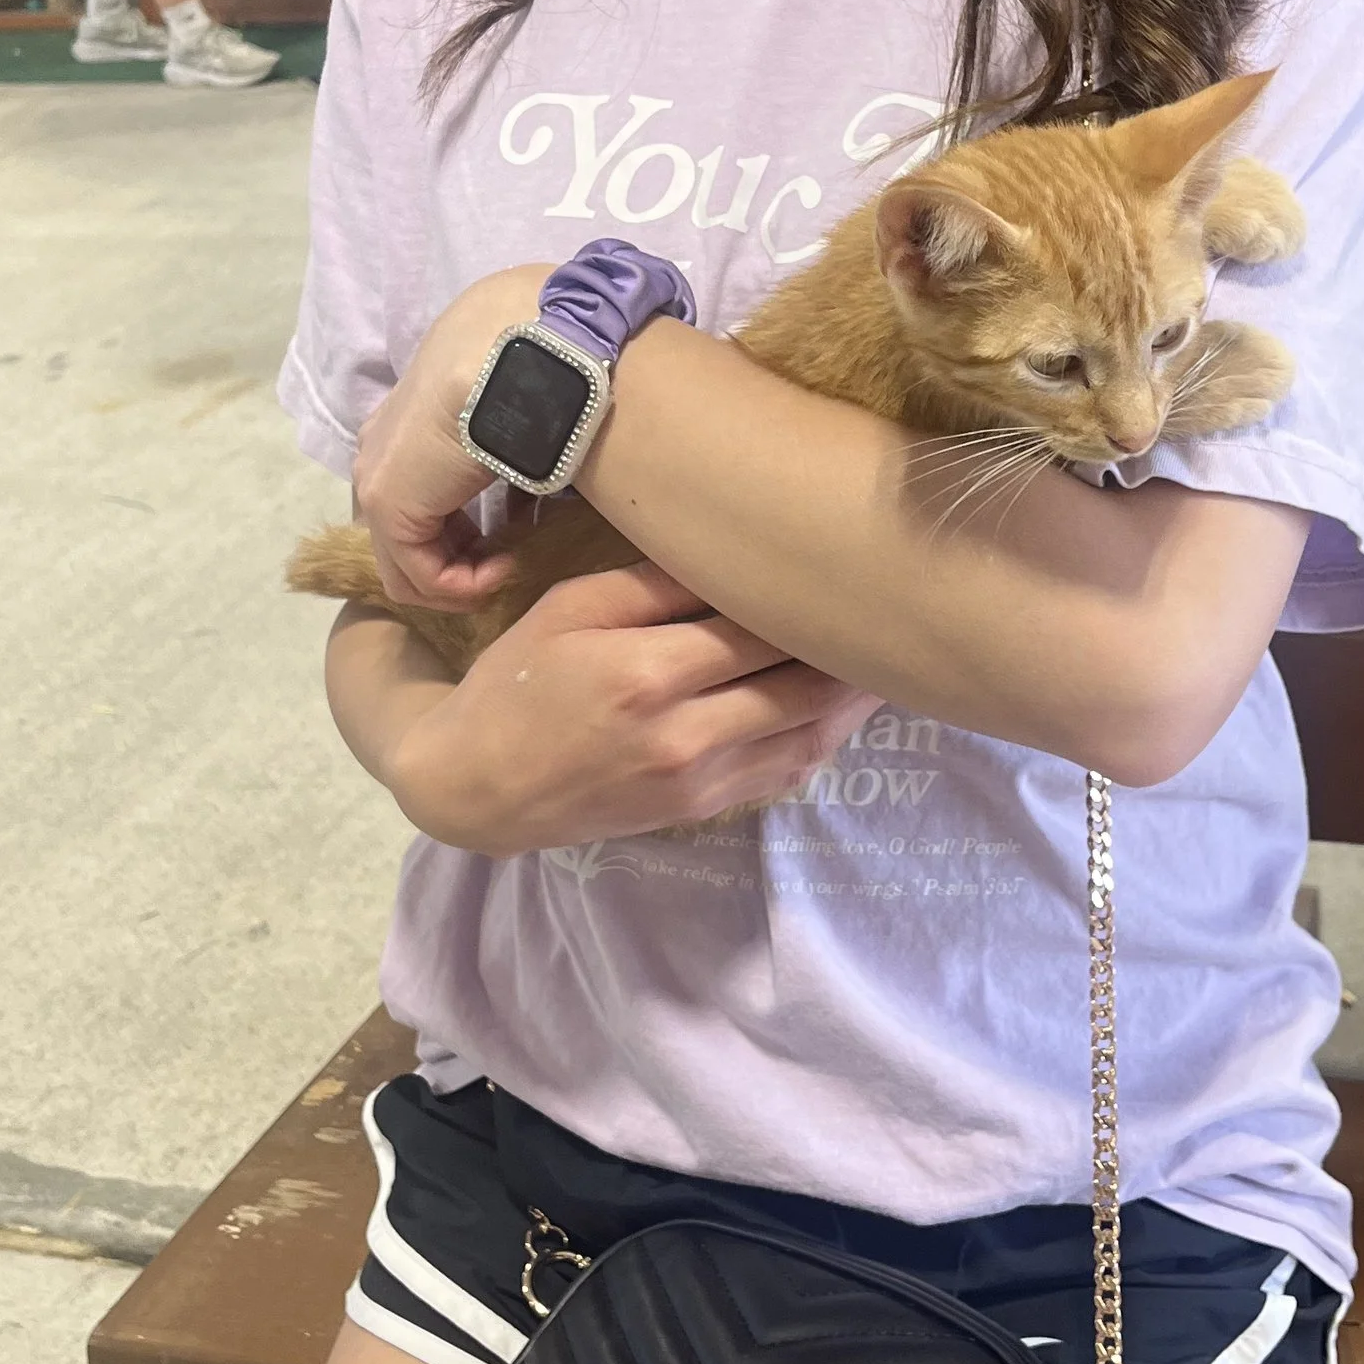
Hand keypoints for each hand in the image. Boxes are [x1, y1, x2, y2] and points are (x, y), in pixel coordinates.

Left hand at [353, 264, 552, 608]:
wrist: (524, 352)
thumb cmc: (533, 371)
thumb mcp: (513, 413)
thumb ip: (504, 445)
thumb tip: (533, 476)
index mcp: (404, 426)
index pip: (418, 500)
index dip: (464, 533)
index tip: (514, 534)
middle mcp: (379, 452)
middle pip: (406, 537)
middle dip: (459, 560)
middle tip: (510, 559)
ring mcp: (377, 478)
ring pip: (408, 565)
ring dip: (463, 579)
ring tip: (510, 565)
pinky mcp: (389, 503)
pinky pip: (420, 575)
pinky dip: (464, 585)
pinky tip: (506, 566)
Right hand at [384, 563, 877, 852]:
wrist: (476, 786)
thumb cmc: (516, 683)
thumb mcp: (570, 610)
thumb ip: (655, 584)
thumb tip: (738, 553)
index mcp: (648, 671)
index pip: (762, 627)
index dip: (812, 596)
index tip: (847, 560)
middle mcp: (685, 733)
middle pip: (803, 683)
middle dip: (851, 645)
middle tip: (888, 599)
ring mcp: (700, 780)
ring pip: (811, 734)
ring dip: (855, 696)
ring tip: (886, 649)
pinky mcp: (702, 809)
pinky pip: (787, 770)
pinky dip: (825, 734)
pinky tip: (844, 702)